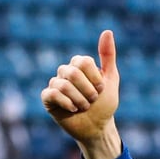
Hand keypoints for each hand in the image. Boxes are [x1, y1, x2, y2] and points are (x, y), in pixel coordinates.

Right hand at [40, 30, 121, 158]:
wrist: (97, 127)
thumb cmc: (105, 104)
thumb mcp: (111, 79)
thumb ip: (108, 56)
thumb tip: (107, 31)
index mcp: (79, 65)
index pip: (83, 61)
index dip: (95, 78)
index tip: (101, 89)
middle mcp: (65, 72)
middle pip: (72, 72)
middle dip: (88, 90)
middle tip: (93, 100)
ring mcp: (55, 84)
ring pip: (63, 85)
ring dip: (80, 100)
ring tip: (84, 107)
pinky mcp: (48, 99)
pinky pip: (52, 94)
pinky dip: (67, 103)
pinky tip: (74, 110)